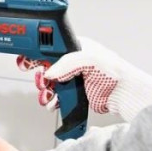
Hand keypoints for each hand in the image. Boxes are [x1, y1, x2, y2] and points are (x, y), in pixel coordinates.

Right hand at [17, 38, 151, 121]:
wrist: (124, 94)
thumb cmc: (114, 71)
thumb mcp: (89, 59)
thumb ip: (67, 63)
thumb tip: (50, 73)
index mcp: (75, 47)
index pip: (49, 47)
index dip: (37, 53)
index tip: (27, 60)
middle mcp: (72, 62)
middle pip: (46, 67)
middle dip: (40, 75)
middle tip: (40, 81)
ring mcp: (73, 78)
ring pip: (50, 83)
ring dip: (44, 90)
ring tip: (46, 94)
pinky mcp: (75, 93)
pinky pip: (57, 96)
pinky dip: (52, 101)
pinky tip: (52, 103)